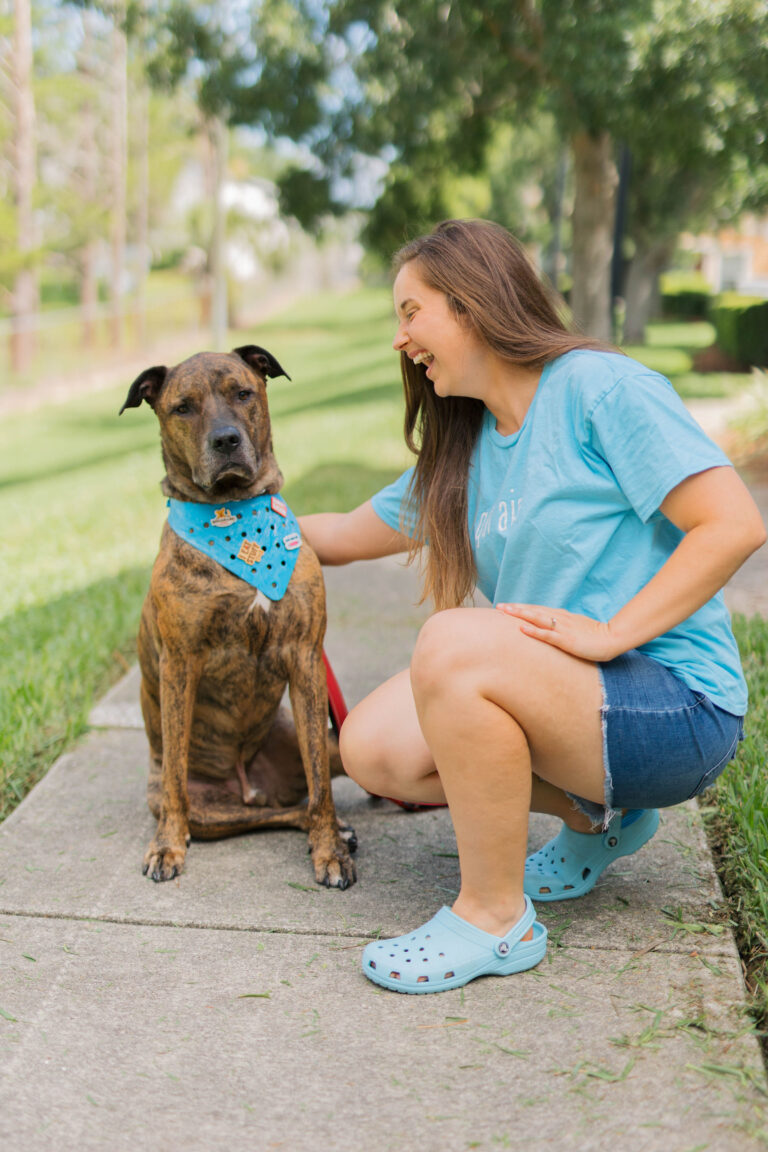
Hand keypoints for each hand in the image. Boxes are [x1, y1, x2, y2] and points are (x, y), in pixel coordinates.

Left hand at [495, 602, 619, 662]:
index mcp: (561, 617)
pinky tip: (522, 629)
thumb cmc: (595, 635)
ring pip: (538, 618)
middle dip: (516, 608)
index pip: (537, 610)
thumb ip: (562, 628)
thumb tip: (550, 629)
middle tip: (498, 606)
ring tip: (505, 611)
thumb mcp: (575, 629)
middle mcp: (560, 619)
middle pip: (534, 611)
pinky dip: (534, 631)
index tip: (506, 607)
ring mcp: (563, 629)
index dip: (521, 608)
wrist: (613, 639)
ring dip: (521, 614)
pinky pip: (548, 635)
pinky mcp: (567, 640)